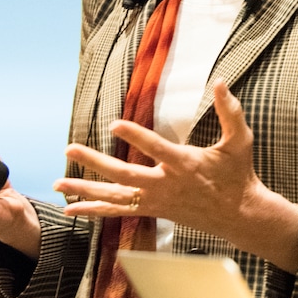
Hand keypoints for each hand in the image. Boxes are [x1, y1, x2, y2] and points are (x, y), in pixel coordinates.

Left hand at [54, 80, 297, 270]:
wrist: (239, 215)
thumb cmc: (238, 174)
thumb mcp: (240, 141)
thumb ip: (231, 111)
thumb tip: (221, 82)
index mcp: (185, 165)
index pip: (156, 149)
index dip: (136, 136)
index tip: (114, 123)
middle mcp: (166, 185)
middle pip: (124, 174)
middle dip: (94, 162)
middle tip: (69, 149)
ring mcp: (156, 200)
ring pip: (115, 197)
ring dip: (85, 190)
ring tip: (57, 185)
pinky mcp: (152, 210)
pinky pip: (118, 211)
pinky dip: (94, 210)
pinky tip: (71, 209)